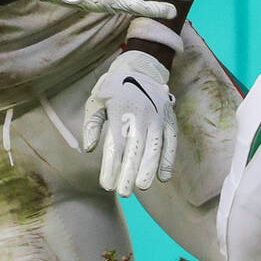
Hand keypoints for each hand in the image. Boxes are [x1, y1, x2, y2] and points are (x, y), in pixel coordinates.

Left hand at [83, 49, 176, 195]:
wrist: (141, 67)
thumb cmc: (114, 89)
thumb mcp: (96, 101)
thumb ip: (92, 125)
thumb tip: (89, 149)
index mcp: (120, 110)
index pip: (116, 143)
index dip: (112, 166)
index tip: (106, 185)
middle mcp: (141, 114)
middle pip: (136, 148)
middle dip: (129, 172)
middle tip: (123, 192)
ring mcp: (158, 116)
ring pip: (155, 146)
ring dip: (148, 168)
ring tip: (141, 187)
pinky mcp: (169, 119)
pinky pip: (171, 141)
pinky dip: (168, 159)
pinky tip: (162, 176)